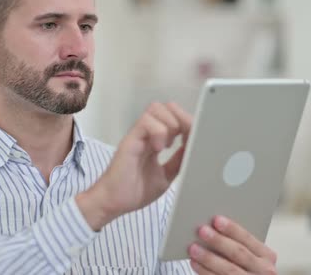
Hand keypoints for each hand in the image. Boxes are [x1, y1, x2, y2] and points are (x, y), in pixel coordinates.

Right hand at [76, 102, 191, 229]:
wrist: (114, 203)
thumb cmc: (134, 191)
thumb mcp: (166, 175)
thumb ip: (178, 160)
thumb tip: (193, 147)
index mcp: (155, 141)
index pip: (173, 117)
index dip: (187, 122)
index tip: (196, 135)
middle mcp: (146, 134)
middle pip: (165, 107)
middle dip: (180, 118)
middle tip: (183, 138)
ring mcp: (138, 135)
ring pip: (156, 108)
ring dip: (169, 124)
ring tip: (168, 144)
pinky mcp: (130, 140)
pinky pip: (146, 122)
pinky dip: (158, 132)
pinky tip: (158, 149)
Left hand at [188, 216, 276, 274]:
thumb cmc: (247, 267)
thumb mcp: (251, 255)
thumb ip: (238, 243)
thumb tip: (213, 226)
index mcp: (266, 255)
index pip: (248, 239)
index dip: (232, 229)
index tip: (216, 220)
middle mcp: (263, 270)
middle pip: (238, 253)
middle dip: (219, 241)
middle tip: (202, 231)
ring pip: (229, 269)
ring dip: (209, 258)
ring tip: (193, 248)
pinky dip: (205, 271)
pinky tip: (195, 264)